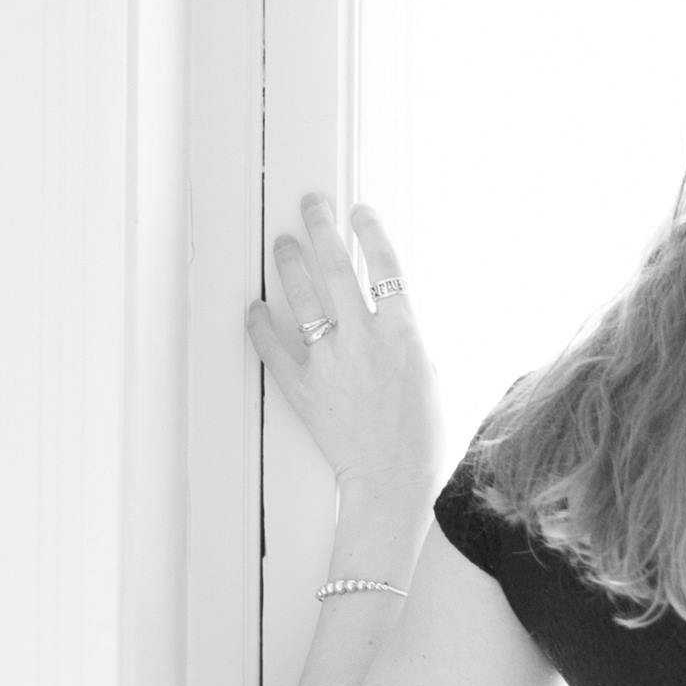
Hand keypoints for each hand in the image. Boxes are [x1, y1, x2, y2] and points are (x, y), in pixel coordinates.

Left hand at [246, 194, 443, 510]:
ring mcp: (330, 362)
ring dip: (290, 263)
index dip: (370, 232)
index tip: (359, 212)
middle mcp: (364, 339)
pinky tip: (254, 306)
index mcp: (403, 335)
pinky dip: (260, 324)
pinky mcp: (304, 387)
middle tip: (311, 205)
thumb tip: (394, 323)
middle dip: (321, 228)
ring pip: (303, 297)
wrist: (392, 480)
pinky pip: (273, 347)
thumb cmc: (420, 438)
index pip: (385, 267)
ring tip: (283, 243)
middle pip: (337, 267)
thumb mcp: (430, 380)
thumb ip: (409, 344)